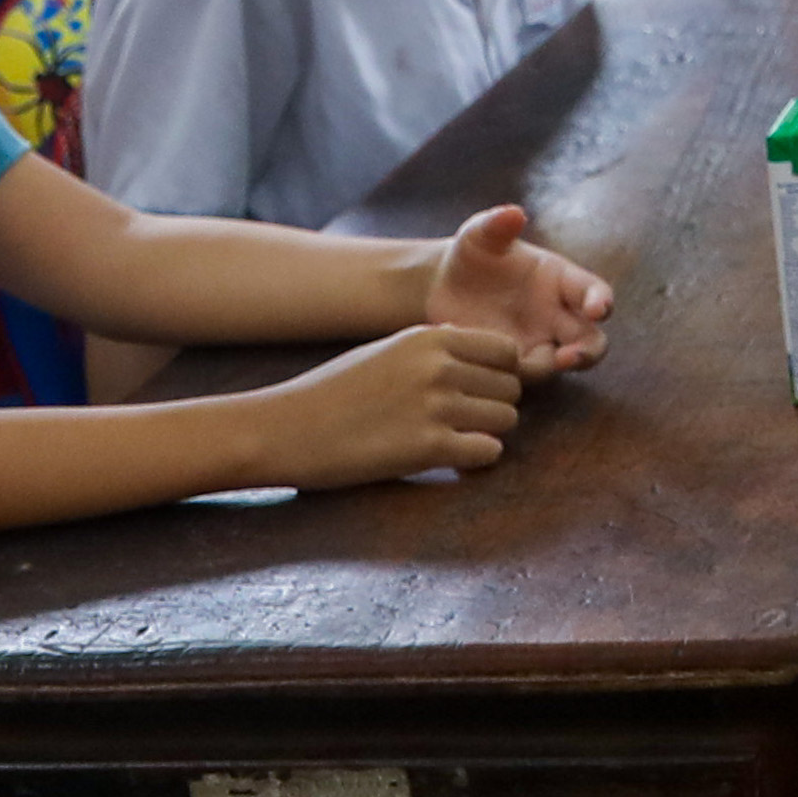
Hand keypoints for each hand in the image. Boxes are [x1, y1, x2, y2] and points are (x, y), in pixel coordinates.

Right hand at [238, 325, 527, 486]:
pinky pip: (489, 452)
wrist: (286, 429)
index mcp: (430, 338)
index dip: (499, 373)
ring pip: (506, 419)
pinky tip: (448, 459)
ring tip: (454, 439)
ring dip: (486, 433)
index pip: (506, 351)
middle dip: (494, 406)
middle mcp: (439, 366)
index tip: (478, 390)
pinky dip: (475, 459)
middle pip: (511, 388)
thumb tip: (470, 340)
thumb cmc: (334, 391)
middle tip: (463, 422)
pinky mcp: (429, 447)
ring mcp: (436, 406)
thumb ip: (431, 346)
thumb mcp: (386, 350)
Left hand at [418, 203, 612, 371]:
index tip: (598, 309)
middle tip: (569, 357)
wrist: (441, 285)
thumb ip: (496, 225)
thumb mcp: (479, 236)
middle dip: (587, 351)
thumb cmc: (471, 254)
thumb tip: (513, 213)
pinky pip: (519, 373)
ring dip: (548, 367)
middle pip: (591, 339)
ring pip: (559, 362)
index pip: (594, 292)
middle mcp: (557, 315)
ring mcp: (537, 341)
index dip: (601, 301)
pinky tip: (477, 355)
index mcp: (561, 279)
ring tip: (521, 363)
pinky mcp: (513, 361)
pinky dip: (506, 370)